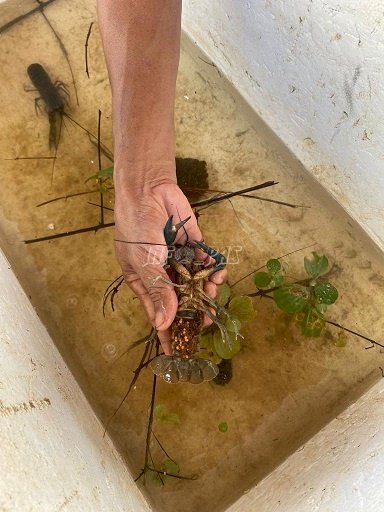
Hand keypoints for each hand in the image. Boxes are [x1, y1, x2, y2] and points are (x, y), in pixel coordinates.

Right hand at [114, 181, 226, 353]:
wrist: (149, 190)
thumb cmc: (137, 227)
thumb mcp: (144, 262)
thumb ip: (158, 292)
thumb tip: (163, 324)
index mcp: (144, 281)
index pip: (157, 313)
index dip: (166, 332)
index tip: (176, 352)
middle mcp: (163, 273)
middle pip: (181, 300)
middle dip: (193, 311)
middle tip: (204, 322)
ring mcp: (179, 258)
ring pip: (196, 282)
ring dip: (206, 290)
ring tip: (213, 292)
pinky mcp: (193, 244)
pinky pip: (206, 261)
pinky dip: (213, 268)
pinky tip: (218, 273)